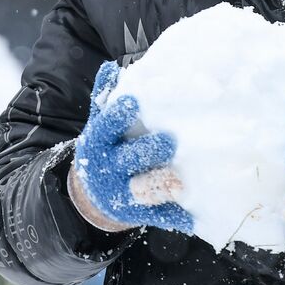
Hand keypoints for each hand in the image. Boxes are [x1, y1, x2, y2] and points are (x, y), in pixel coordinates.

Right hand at [69, 61, 191, 233]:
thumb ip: (104, 98)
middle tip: (169, 141)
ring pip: (142, 190)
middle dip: (146, 152)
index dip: (118, 116)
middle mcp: (109, 169)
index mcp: (98, 143)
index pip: (106, 128)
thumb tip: (112, 67)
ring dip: (160, 185)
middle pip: (127, 160)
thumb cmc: (105, 150)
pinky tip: (193, 216)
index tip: (134, 102)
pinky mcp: (137, 213)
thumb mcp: (99, 126)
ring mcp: (123, 193)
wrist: (91, 198)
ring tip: (179, 181)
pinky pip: (158, 216)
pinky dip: (175, 216)